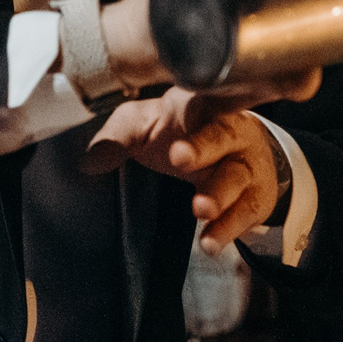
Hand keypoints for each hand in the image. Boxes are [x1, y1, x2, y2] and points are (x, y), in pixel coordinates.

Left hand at [82, 100, 296, 253]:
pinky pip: (246, 213)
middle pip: (221, 135)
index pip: (200, 99)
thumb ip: (118, 137)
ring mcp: (247, 164)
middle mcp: (232, 131)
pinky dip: (228, 229)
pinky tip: (209, 243)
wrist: (231, 155)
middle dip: (202, 147)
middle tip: (178, 159)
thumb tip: (86, 161)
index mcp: (202, 105)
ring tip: (201, 210)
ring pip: (237, 177)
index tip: (171, 120)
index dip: (190, 105)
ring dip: (219, 195)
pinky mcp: (256, 197)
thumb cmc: (180, 132)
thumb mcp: (144, 125)